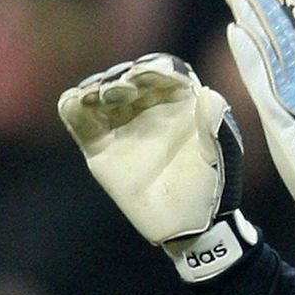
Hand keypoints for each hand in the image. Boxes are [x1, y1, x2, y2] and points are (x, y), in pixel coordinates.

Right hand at [59, 53, 258, 280]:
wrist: (186, 227)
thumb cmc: (210, 190)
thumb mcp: (222, 160)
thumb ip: (218, 129)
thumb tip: (208, 94)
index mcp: (179, 101)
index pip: (163, 71)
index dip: (155, 67)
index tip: (150, 74)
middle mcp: (147, 106)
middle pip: (127, 77)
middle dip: (121, 78)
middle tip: (120, 90)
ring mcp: (121, 125)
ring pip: (99, 93)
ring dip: (95, 88)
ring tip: (98, 97)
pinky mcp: (99, 147)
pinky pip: (79, 120)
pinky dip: (73, 106)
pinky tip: (75, 103)